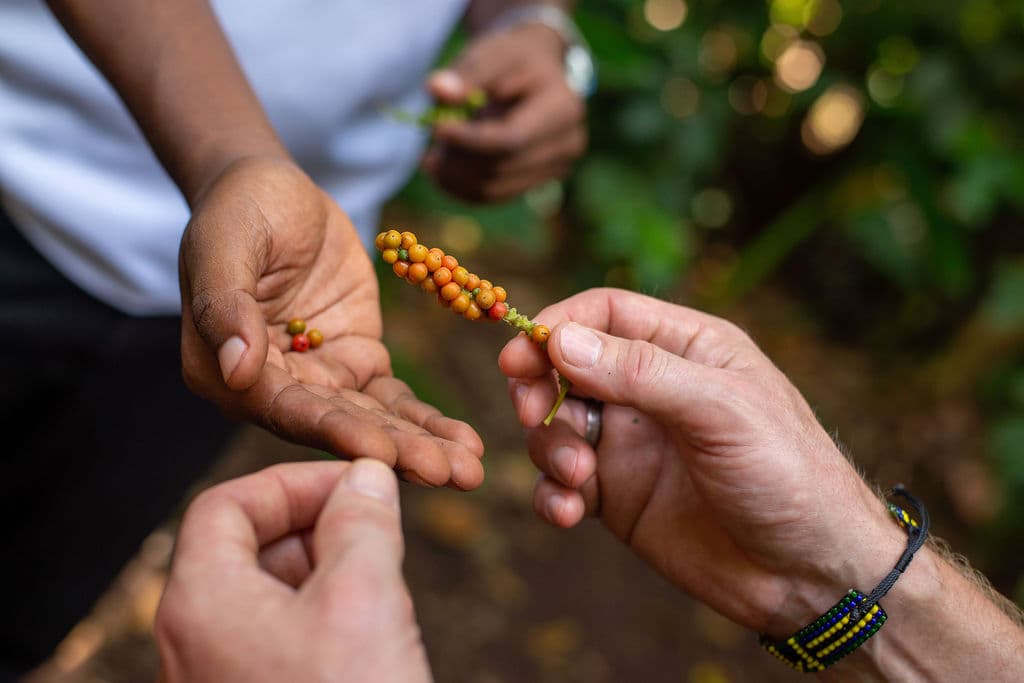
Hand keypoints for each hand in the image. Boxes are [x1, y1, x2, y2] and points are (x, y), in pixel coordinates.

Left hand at [156, 459, 431, 682]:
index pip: (227, 506)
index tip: (355, 483)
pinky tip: (373, 628)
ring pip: (270, 592)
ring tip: (383, 579)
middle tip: (378, 526)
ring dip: (328, 568)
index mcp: (202, 601)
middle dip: (317, 524)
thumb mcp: (363, 599)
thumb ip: (362, 523)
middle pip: (247, 546)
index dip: (293, 482)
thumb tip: (366, 476)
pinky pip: (281, 637)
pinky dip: (326, 614)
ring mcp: (222, 676)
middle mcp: (197, 638)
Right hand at [179, 156, 483, 488]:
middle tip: (452, 475)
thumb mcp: (225, 246)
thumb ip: (226, 307)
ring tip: (471, 470)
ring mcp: (319, 378)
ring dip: (421, 446)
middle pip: (339, 427)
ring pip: (373, 420)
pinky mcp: (356, 361)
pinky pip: (393, 398)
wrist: (273, 188)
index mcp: (225, 374)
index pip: (289, 411)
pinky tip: (466, 442)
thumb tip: (237, 370)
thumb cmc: (238, 210)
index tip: (386, 456)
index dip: (339, 433)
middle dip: (397, 452)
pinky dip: (426, 419)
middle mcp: (272, 390)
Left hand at [422, 23, 586, 202]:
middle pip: (500, 168)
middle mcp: (568, 144)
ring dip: (454, 175)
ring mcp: (557, 168)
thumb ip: (467, 73)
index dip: (469, 140)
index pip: (511, 139)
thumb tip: (436, 89)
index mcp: (563, 108)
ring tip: (433, 151)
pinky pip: (493, 196)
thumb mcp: (492, 54)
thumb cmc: (513, 57)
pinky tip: (441, 168)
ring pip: (492, 189)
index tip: (436, 128)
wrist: (539, 70)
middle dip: (457, 156)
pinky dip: (460, 186)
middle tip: (431, 132)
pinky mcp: (539, 182)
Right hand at [498, 288, 906, 633]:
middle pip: (567, 367)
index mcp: (686, 348)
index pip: (605, 313)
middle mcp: (652, 390)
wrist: (812, 576)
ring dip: (549, 446)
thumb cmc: (789, 476)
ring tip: (577, 479)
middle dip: (539, 387)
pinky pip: (562, 484)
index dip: (557, 325)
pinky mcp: (619, 497)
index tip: (520, 355)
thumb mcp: (721, 411)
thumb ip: (641, 373)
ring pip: (556, 425)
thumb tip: (560, 341)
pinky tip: (567, 513)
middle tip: (531, 413)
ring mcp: (632, 444)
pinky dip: (551, 495)